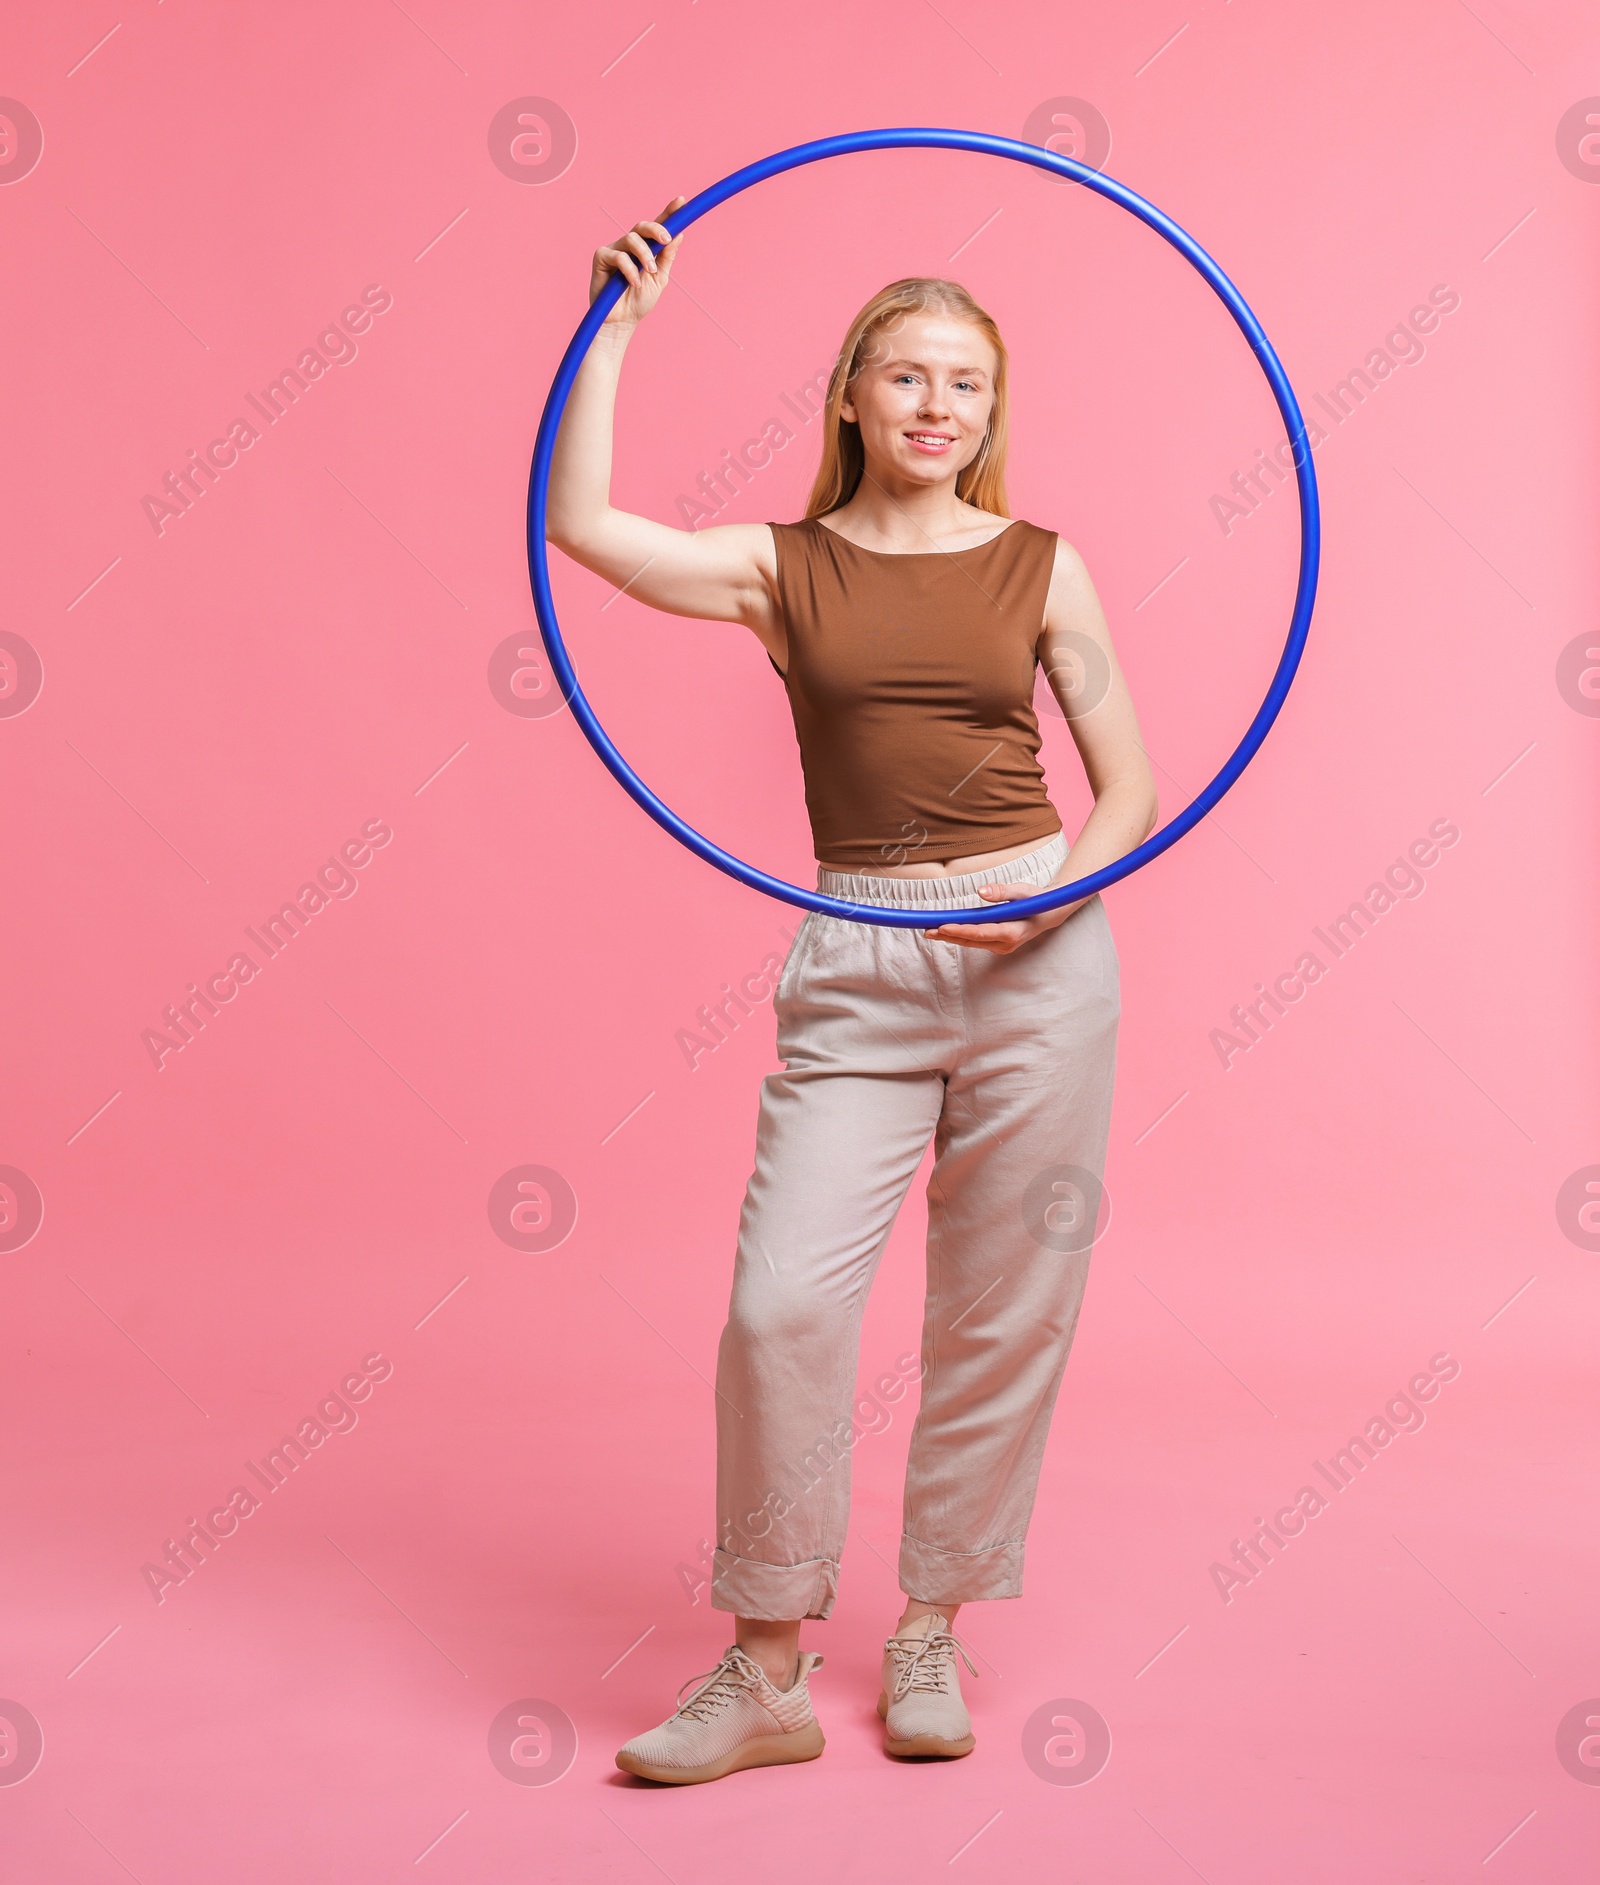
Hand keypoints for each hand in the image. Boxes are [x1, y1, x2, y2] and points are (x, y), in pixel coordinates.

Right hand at [590, 196, 686, 326]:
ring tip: (650, 271)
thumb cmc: (639, 300)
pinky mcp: (601, 257)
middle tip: (666, 240)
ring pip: (631, 238)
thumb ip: (667, 257)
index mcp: (646, 249)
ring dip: (644, 254)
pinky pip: (618, 255)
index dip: (669, 212)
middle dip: (656, 230)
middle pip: (642, 226)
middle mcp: (630, 245)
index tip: (682, 201)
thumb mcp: (659, 279)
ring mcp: (615, 249)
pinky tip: (634, 283)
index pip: (657, 227)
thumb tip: (679, 234)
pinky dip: (629, 269)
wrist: (622, 321)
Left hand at [926, 881, 1083, 952]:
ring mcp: (1001, 947)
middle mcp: (1005, 944)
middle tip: (926, 930)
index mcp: (1012, 932)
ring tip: (929, 931)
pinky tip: (944, 931)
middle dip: (948, 935)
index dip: (961, 930)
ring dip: (950, 937)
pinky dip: (959, 936)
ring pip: (971, 942)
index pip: (981, 932)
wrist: (1049, 913)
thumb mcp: (1022, 891)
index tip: (943, 926)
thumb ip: (1002, 891)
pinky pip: (975, 941)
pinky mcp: (996, 945)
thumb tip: (980, 891)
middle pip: (972, 940)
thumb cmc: (1036, 899)